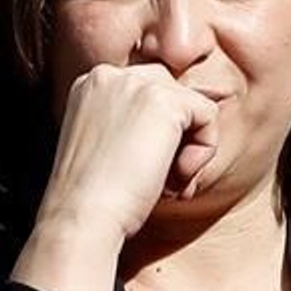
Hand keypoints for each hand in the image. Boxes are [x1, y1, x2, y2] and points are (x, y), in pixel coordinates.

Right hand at [10, 65, 218, 290]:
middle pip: (170, 92)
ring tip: (168, 182)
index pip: (144, 91)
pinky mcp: (164, 100)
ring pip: (191, 105)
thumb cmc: (91, 196)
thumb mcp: (104, 145)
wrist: (82, 215)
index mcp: (89, 84)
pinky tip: (176, 177)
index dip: (156, 131)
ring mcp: (136, 83)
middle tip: (161, 178)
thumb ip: (131, 123)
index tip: (140, 168)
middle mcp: (109, 75)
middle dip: (175, 135)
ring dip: (189, 147)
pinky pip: (208, 115)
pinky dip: (203, 151)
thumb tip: (185, 121)